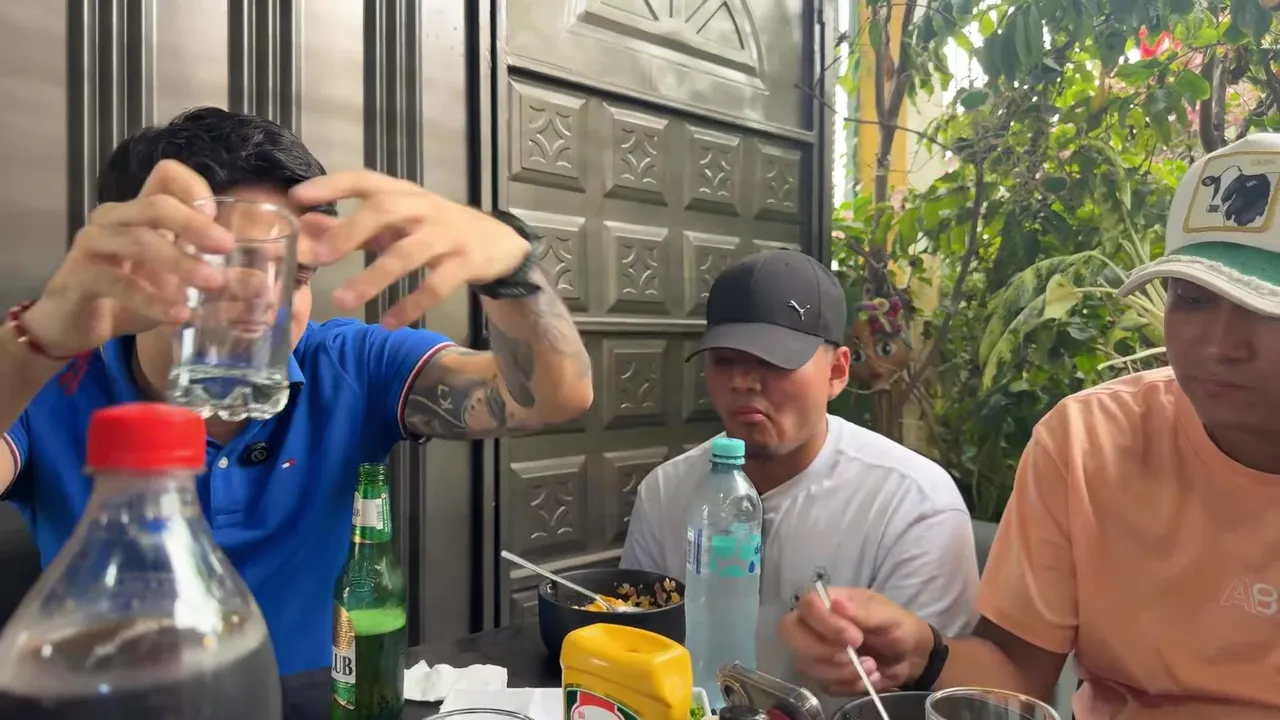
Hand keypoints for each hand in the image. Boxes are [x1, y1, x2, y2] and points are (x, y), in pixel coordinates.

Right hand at [25, 161, 232, 355]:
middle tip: (227, 247)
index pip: (166, 175)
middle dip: (195, 224)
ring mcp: (94, 244)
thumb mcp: (176, 286)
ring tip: (213, 282)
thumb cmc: (127, 297)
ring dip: (180, 262)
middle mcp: (115, 218)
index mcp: (140, 211)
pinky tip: (179, 315)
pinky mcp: (80, 276)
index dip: (193, 187)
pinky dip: (153, 299)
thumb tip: (263, 286)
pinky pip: (119, 282)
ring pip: (139, 240)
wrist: (72, 325)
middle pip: (156, 204)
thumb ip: (215, 281)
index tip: (218, 217)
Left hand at [289, 170, 531, 327]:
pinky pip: (434, 286)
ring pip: (407, 254)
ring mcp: (446, 236)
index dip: (332, 186)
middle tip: (321, 258)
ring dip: (372, 278)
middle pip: (385, 211)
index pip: (365, 181)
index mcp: (403, 194)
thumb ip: (351, 225)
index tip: (298, 197)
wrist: (498, 243)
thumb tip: (305, 224)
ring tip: (342, 301)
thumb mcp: (396, 223)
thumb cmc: (436, 230)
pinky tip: (387, 323)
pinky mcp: (464, 263)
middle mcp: (424, 209)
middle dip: (350, 232)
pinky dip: (409, 306)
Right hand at [779, 587, 933, 696]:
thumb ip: (862, 611)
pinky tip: (868, 677)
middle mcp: (815, 624)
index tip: (856, 637)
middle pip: (791, 633)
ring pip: (806, 664)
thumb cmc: (898, 627)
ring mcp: (816, 650)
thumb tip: (835, 602)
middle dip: (823, 651)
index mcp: (829, 601)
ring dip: (842, 672)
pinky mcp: (823, 675)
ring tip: (872, 666)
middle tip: (854, 655)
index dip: (825, 623)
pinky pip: (823, 684)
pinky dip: (849, 685)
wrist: (911, 657)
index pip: (806, 605)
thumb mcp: (887, 616)